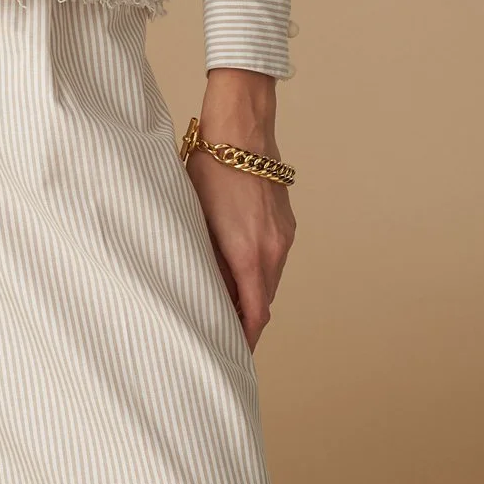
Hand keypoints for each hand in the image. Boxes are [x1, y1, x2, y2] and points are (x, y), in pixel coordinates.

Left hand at [184, 68, 295, 352]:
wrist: (240, 128)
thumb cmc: (210, 169)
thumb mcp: (197, 218)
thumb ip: (206, 259)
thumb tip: (205, 291)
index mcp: (250, 255)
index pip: (253, 316)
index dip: (244, 340)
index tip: (233, 355)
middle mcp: (273, 250)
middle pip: (262, 301)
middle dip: (245, 320)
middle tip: (223, 335)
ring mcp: (283, 235)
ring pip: (269, 279)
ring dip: (252, 294)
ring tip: (227, 303)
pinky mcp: (285, 221)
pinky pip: (273, 258)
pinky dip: (259, 270)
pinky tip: (238, 266)